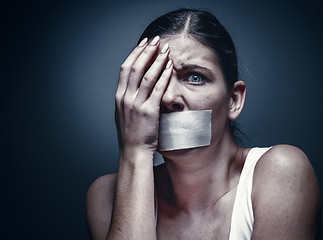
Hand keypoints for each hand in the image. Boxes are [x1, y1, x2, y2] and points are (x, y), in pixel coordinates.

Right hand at [115, 36, 172, 158]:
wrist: (133, 152)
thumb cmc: (132, 134)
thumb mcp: (125, 113)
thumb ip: (129, 99)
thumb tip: (136, 86)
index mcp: (119, 97)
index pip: (125, 68)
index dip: (135, 54)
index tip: (144, 44)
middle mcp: (126, 98)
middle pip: (135, 67)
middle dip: (146, 51)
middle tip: (156, 41)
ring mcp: (137, 104)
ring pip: (147, 75)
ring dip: (157, 60)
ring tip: (166, 49)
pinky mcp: (149, 111)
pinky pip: (158, 89)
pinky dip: (164, 76)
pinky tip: (170, 67)